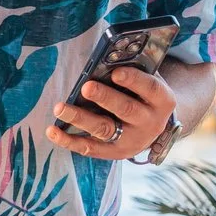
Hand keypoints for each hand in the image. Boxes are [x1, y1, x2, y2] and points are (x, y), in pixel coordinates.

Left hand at [48, 65, 175, 159]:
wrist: (152, 128)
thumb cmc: (143, 95)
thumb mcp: (147, 81)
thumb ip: (132, 71)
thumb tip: (103, 61)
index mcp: (162, 101)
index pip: (150, 89)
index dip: (133, 80)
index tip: (115, 72)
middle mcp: (150, 123)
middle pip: (126, 110)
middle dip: (105, 97)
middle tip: (86, 87)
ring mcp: (131, 141)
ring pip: (104, 129)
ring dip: (80, 118)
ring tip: (60, 107)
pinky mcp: (114, 153)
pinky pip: (89, 148)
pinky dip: (69, 140)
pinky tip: (52, 131)